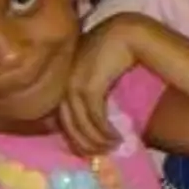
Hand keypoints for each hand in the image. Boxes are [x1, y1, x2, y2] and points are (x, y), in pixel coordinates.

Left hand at [58, 15, 146, 155]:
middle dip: (84, 142)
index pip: (62, 115)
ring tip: (112, 147)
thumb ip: (91, 90)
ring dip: (97, 139)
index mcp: (61, 79)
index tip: (87, 149)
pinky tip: (116, 137)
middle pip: (68, 122)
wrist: (127, 33)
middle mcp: (63, 82)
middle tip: (99, 155)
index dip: (74, 135)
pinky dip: (104, 130)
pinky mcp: (89, 85)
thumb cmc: (114, 51)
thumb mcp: (98, 72)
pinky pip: (94, 115)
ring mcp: (73, 83)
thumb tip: (92, 120)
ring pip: (80, 122)